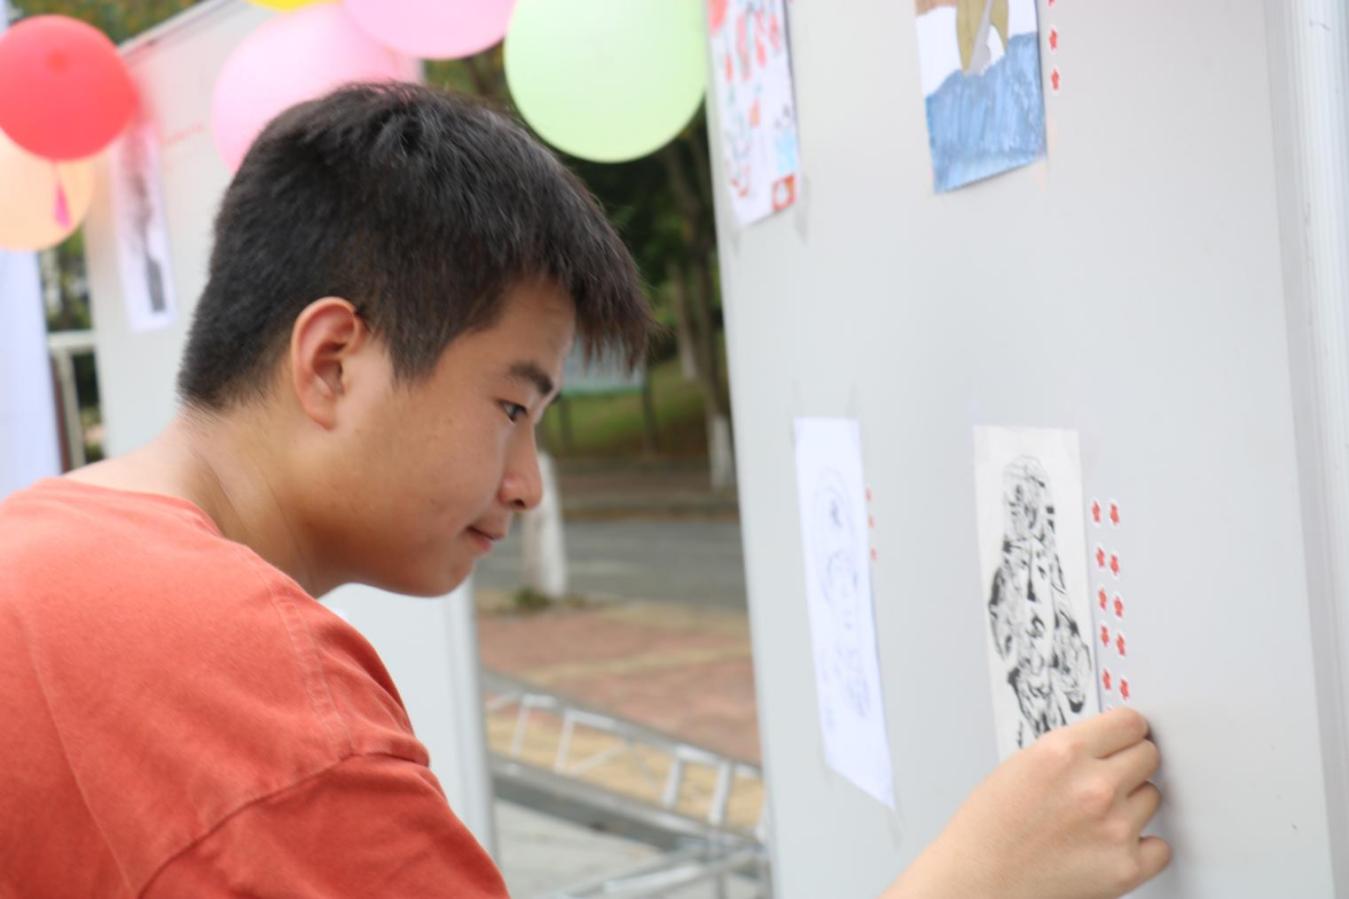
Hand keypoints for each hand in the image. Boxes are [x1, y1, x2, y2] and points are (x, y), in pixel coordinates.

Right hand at [883, 708, 1169, 898]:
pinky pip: (1160, 846)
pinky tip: (1111, 845)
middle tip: (1108, 778)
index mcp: (1063, 752)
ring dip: (1132, 804)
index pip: (1130, 722)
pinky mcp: (1126, 866)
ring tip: (1095, 817)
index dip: (1126, 731)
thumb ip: (1069, 750)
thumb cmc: (988, 828)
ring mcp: (1114, 827)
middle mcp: (1094, 785)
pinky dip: (1143, 847)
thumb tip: (1106, 744)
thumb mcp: (1021, 765)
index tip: (1125, 739)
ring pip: (1153, 797)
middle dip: (1130, 764)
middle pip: (1148, 755)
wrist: (978, 881)